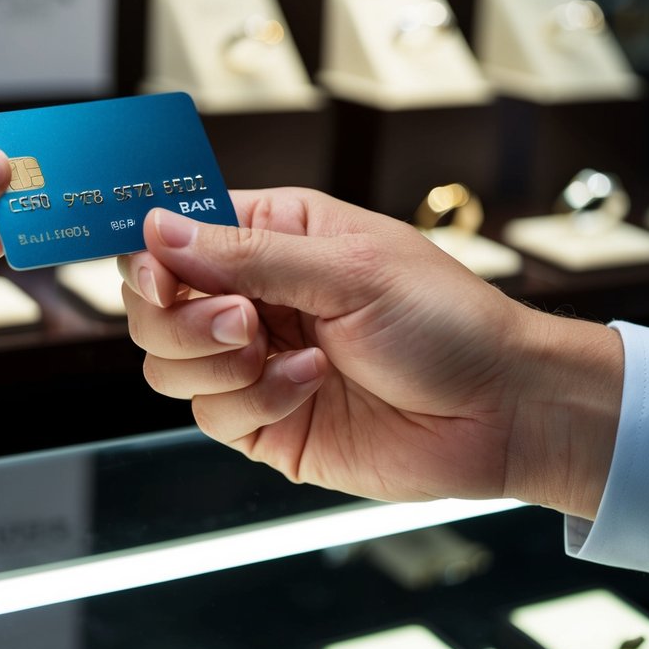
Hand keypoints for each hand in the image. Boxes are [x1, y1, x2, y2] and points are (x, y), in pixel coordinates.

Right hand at [120, 188, 622, 518]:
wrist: (501, 411)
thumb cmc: (447, 321)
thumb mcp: (349, 269)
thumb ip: (246, 254)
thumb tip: (157, 228)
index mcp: (274, 236)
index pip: (176, 232)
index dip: (147, 248)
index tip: (151, 268)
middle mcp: (255, 296)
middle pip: (153, 303)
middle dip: (180, 316)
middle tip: (242, 320)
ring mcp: (255, 362)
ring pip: (166, 363)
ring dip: (215, 361)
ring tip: (282, 353)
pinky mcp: (265, 420)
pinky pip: (211, 413)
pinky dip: (257, 399)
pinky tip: (314, 384)